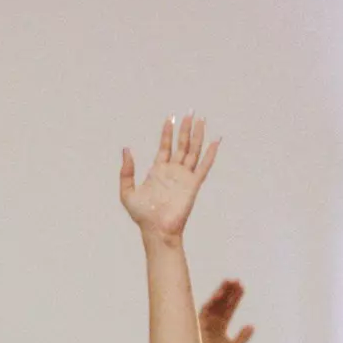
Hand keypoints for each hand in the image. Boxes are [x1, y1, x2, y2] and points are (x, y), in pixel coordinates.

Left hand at [120, 115, 219, 241]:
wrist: (156, 229)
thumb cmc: (142, 215)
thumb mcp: (127, 192)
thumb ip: (127, 171)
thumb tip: (126, 150)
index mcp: (158, 171)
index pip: (165, 147)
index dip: (167, 133)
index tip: (170, 118)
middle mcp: (173, 171)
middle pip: (181, 145)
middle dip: (185, 129)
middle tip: (189, 112)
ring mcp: (184, 177)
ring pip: (193, 151)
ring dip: (197, 136)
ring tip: (201, 120)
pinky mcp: (193, 184)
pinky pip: (204, 166)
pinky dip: (211, 154)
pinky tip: (216, 141)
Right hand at [199, 279, 254, 342]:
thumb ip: (242, 337)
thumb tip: (251, 326)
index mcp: (221, 326)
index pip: (229, 309)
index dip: (235, 298)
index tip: (242, 287)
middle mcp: (213, 322)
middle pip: (222, 303)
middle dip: (228, 292)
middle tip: (237, 280)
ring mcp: (206, 322)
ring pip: (214, 303)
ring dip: (221, 292)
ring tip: (229, 282)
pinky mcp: (199, 324)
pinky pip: (205, 309)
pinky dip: (212, 301)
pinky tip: (220, 294)